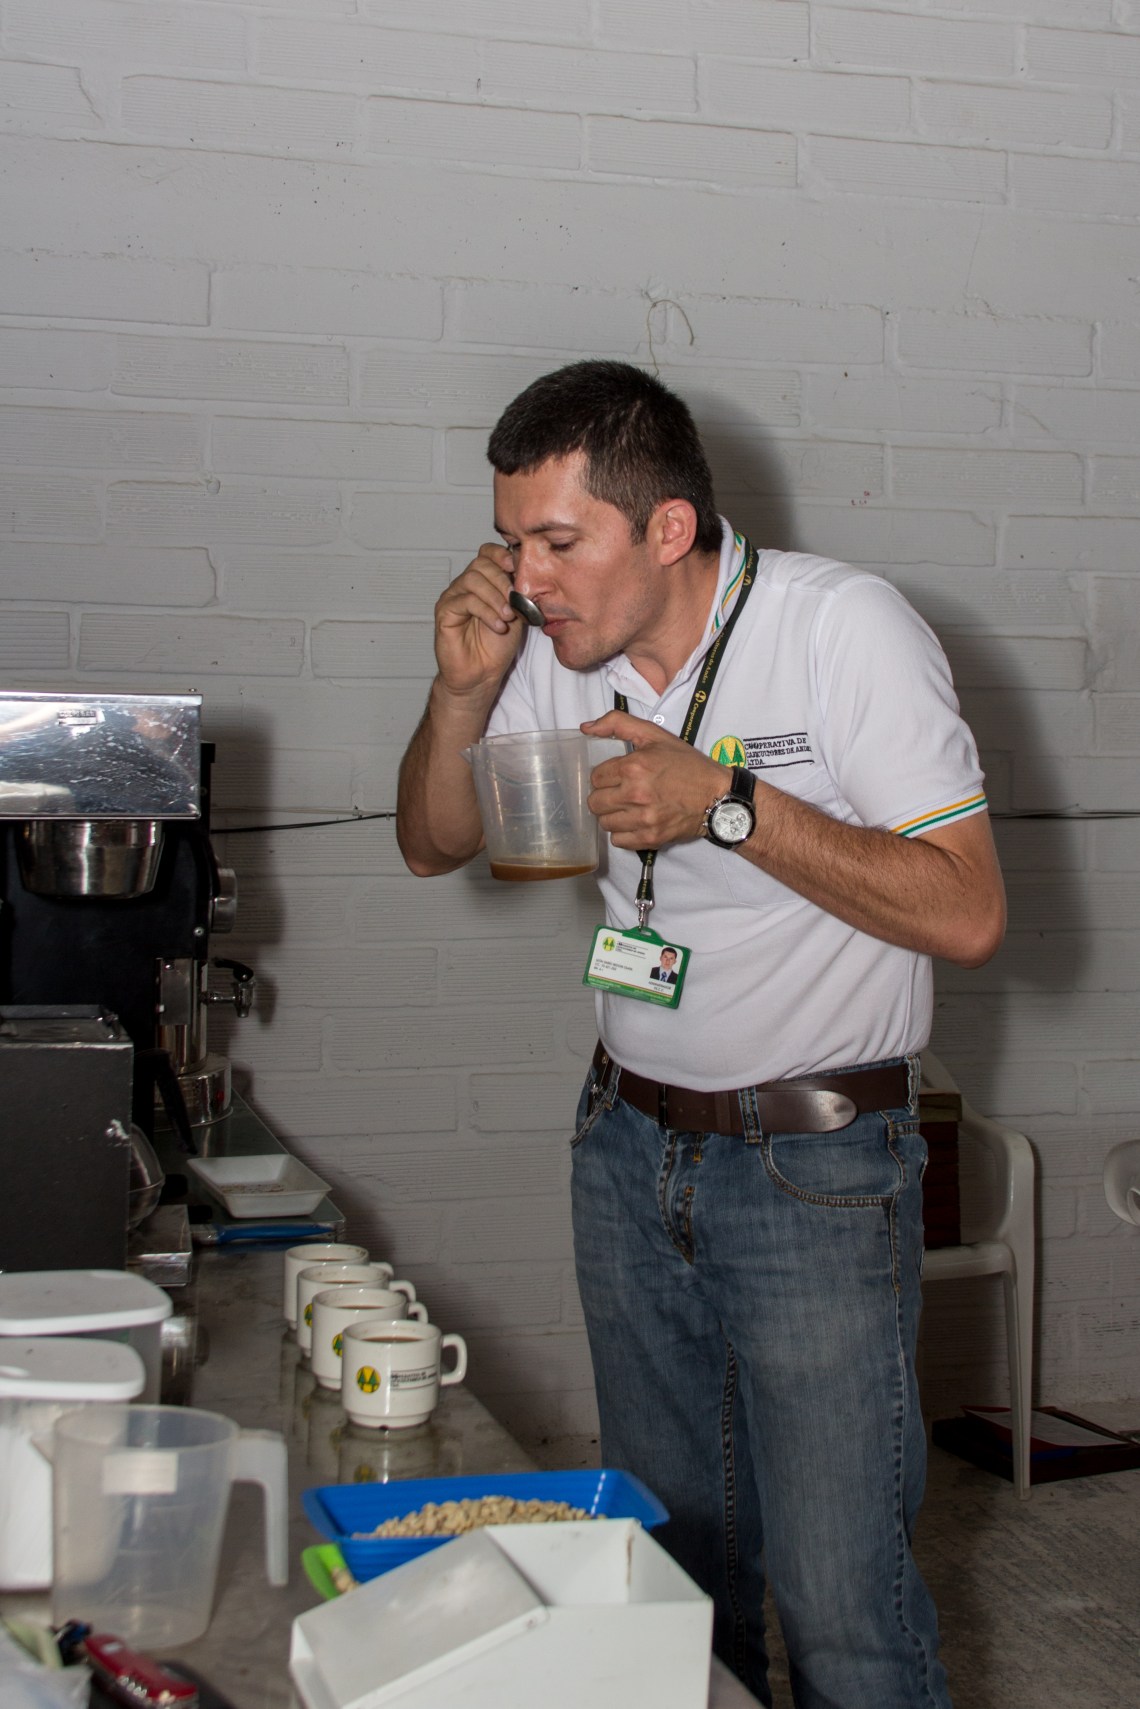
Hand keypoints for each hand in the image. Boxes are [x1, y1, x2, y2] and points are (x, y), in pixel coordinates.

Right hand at [433, 543, 526, 696]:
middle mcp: (465, 586)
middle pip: (480, 563)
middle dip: (502, 579)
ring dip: (495, 596)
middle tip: (515, 600)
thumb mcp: (516, 614)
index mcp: (483, 582)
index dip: (501, 555)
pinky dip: (486, 611)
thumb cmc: (496, 647)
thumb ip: (518, 594)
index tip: (517, 567)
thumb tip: (528, 576)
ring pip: (472, 580)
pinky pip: (465, 601)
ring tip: (508, 616)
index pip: (487, 553)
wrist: (481, 674)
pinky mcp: (444, 612)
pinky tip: (497, 625)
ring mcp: (453, 597)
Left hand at [582, 710, 728, 848]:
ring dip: (613, 815)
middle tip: (621, 793)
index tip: (619, 777)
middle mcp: (635, 794)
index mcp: (634, 767)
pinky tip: (636, 822)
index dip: (606, 776)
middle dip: (605, 796)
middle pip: (595, 802)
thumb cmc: (687, 764)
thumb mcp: (655, 735)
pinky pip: (618, 841)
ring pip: (604, 823)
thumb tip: (585, 728)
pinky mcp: (650, 838)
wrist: (717, 796)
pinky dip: (623, 833)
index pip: (595, 777)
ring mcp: (643, 819)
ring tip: (629, 808)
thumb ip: (618, 724)